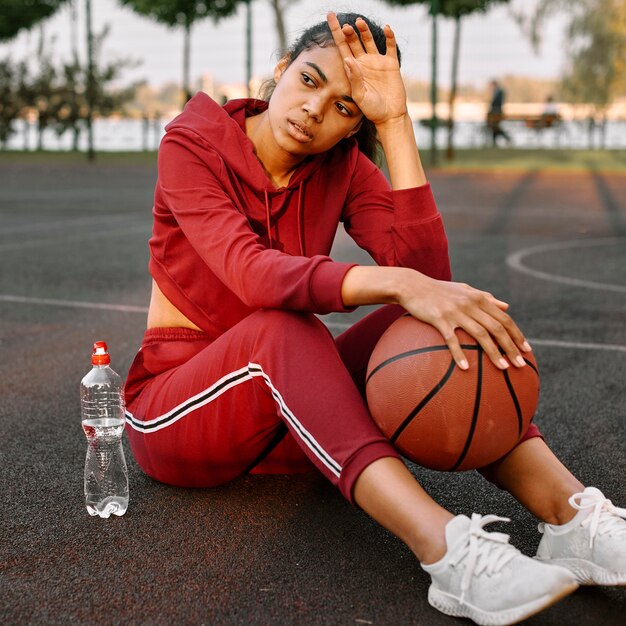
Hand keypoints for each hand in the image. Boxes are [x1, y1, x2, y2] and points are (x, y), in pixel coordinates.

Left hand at [326, 12, 406, 125]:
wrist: (389, 116)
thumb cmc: (372, 109)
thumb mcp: (360, 96)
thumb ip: (354, 78)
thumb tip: (348, 59)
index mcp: (353, 69)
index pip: (342, 47)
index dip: (336, 32)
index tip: (329, 16)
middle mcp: (364, 62)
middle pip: (354, 41)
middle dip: (349, 32)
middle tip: (346, 26)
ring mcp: (377, 61)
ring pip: (370, 40)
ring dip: (364, 30)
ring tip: (359, 23)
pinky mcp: (391, 64)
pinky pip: (390, 46)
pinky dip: (390, 36)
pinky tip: (387, 28)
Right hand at [399, 272, 531, 370]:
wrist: (412, 286)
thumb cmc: (438, 290)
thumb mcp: (465, 290)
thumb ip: (486, 298)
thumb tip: (507, 307)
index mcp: (479, 298)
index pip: (504, 319)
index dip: (517, 334)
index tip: (527, 350)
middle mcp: (471, 304)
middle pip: (497, 328)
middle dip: (511, 347)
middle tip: (520, 364)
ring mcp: (455, 312)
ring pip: (480, 334)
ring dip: (493, 352)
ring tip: (502, 368)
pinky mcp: (439, 319)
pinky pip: (452, 339)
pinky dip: (459, 354)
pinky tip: (465, 368)